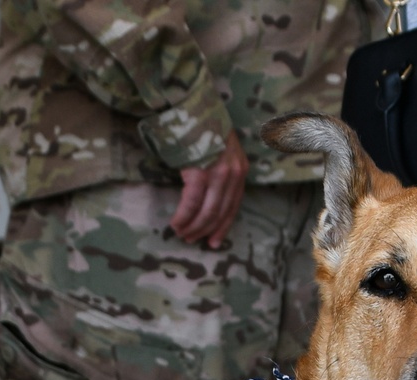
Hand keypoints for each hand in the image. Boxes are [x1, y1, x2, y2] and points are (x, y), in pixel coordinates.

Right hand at [170, 130, 248, 249]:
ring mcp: (218, 174)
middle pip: (221, 212)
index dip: (222, 226)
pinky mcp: (200, 172)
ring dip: (193, 226)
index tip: (214, 241)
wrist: (190, 102)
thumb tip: (207, 195)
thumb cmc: (201, 125)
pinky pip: (191, 203)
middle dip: (205, 229)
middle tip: (191, 240)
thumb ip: (220, 170)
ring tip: (182, 233)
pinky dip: (183, 216)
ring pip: (207, 211)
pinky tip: (176, 223)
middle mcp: (233, 174)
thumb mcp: (220, 148)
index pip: (233, 205)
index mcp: (240, 169)